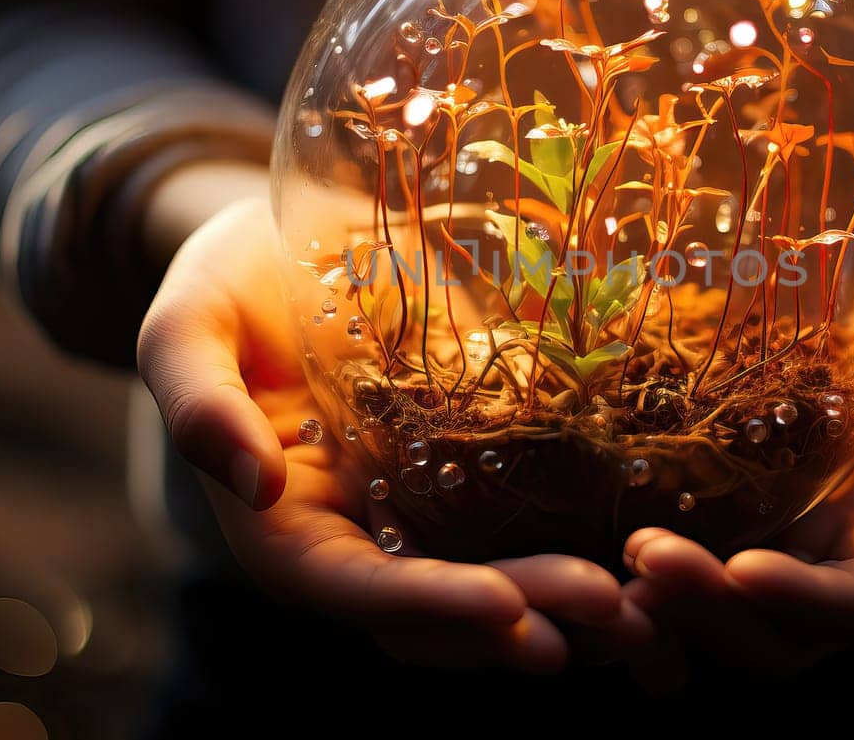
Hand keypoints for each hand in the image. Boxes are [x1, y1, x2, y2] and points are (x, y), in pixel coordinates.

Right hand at [137, 179, 649, 670]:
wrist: (292, 236)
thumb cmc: (225, 280)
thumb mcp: (188, 323)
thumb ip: (198, 400)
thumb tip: (254, 483)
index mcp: (283, 529)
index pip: (353, 591)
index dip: (428, 606)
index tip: (504, 607)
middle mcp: (360, 539)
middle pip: (442, 609)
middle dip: (526, 617)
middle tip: (616, 611)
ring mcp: (423, 511)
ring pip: (499, 586)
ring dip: (573, 605)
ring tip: (654, 609)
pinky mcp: (477, 468)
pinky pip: (534, 522)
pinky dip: (590, 542)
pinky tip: (665, 542)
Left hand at [621, 239, 853, 683]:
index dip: (808, 600)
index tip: (741, 571)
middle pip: (790, 630)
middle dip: (717, 610)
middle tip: (644, 556)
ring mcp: (828, 538)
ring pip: (740, 603)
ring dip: (678, 597)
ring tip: (609, 559)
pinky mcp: (786, 499)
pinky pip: (720, 540)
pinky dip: (673, 545)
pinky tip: (611, 514)